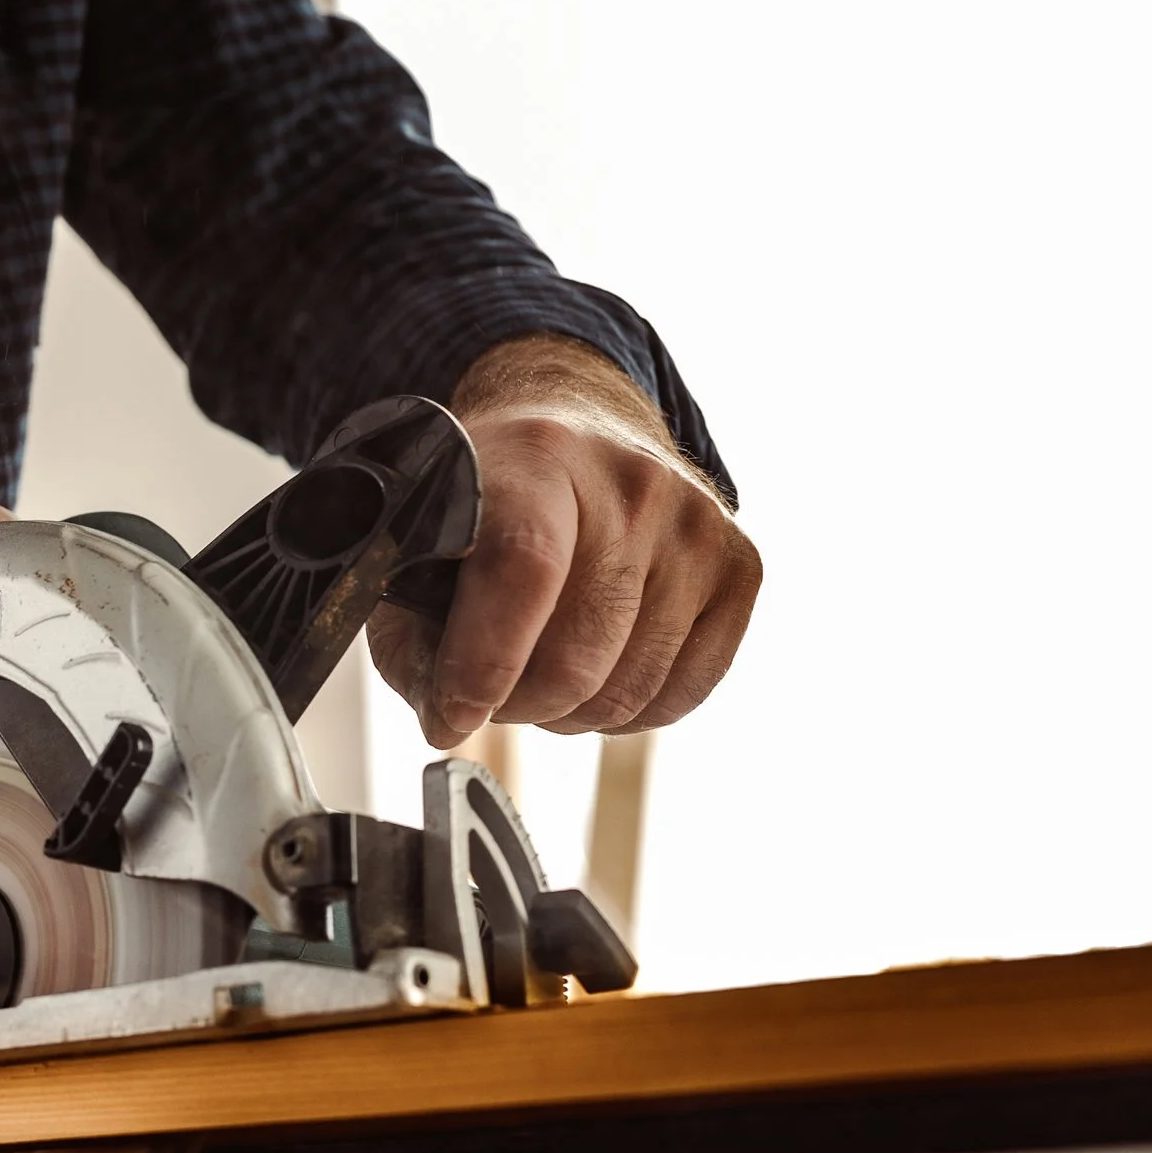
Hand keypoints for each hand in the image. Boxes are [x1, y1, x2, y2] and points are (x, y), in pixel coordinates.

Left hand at [366, 336, 762, 748]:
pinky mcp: (740, 566)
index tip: (452, 713)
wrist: (579, 433)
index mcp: (535, 458)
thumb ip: (411, 635)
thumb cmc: (488, 501)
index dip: (483, 662)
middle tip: (489, 694)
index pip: (522, 568)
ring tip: (540, 673)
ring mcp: (696, 524)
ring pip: (627, 691)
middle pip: (576, 657)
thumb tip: (449, 719)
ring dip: (568, 713)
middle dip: (516, 705)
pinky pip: (683, 694)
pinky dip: (628, 713)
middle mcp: (630, 483)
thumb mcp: (421, 542)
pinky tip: (598, 671)